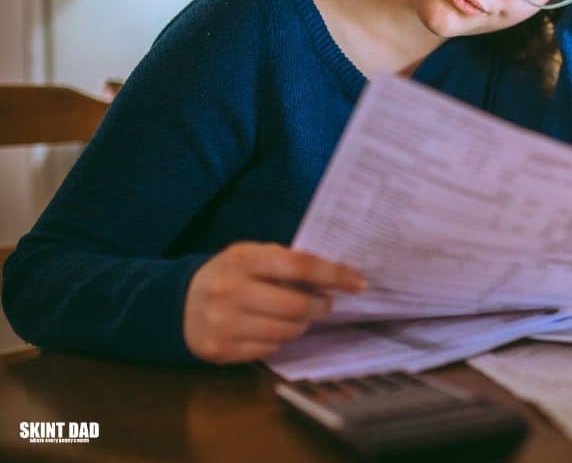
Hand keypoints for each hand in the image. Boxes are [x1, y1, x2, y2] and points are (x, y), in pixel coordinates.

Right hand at [183, 242, 365, 363]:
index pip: (299, 266)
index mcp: (241, 259)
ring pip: (286, 331)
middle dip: (320, 306)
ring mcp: (222, 323)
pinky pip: (270, 349)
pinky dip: (280, 339)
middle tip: (324, 304)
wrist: (179, 303)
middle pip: (296, 306)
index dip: (334, 275)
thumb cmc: (230, 275)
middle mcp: (229, 290)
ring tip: (297, 315)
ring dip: (302, 324)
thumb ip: (286, 261)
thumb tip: (335, 274)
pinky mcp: (219, 349)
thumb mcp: (251, 256)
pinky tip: (271, 328)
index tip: (358, 282)